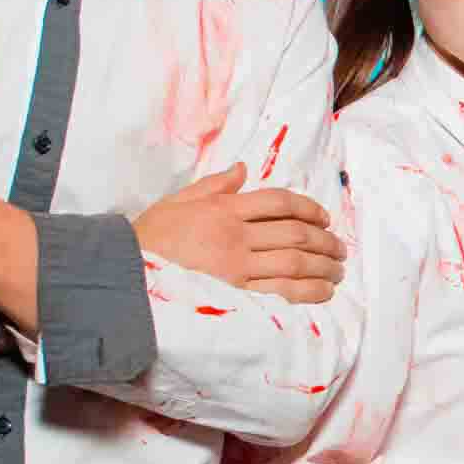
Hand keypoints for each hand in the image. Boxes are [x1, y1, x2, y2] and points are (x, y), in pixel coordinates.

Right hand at [136, 164, 346, 303]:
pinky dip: (308, 291)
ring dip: (324, 267)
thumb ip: (214, 185)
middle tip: (340, 249)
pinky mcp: (235, 295)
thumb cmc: (150, 238)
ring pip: (295, 263)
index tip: (324, 218)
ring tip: (338, 271)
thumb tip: (243, 168)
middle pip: (295, 233)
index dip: (309, 208)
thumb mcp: (178, 201)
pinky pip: (281, 292)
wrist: (124, 273)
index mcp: (224, 208)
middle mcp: (235, 235)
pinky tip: (323, 292)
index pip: (279, 202)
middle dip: (325, 242)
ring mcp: (236, 267)